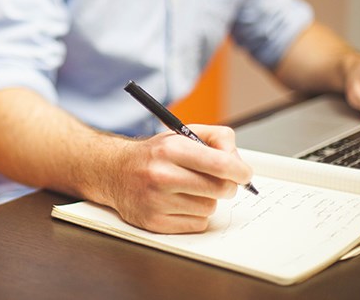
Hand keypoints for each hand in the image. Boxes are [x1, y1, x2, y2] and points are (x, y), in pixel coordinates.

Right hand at [107, 125, 251, 233]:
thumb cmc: (154, 155)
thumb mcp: (182, 134)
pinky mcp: (154, 222)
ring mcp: (156, 201)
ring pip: (209, 208)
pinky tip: (180, 203)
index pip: (220, 164)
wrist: (115, 171)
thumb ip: (217, 139)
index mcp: (171, 149)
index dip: (240, 171)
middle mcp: (161, 175)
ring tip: (189, 190)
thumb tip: (238, 161)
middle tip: (218, 181)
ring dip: (206, 200)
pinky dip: (195, 215)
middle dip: (226, 185)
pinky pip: (197, 224)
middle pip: (220, 189)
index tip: (244, 174)